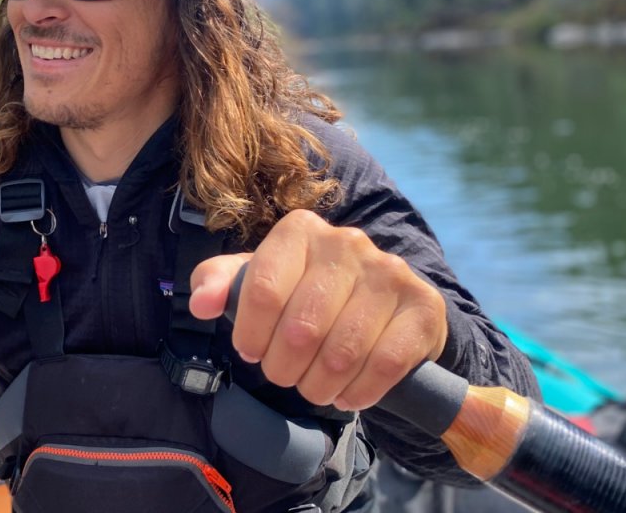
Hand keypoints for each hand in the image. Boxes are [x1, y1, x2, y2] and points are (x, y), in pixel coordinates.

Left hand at [189, 209, 446, 410]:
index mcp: (300, 230)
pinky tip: (348, 394)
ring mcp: (391, 272)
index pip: (263, 290)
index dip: (251, 334)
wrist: (379, 307)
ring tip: (313, 388)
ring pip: (344, 349)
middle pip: (302, 326)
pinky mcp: (424, 306)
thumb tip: (201, 303)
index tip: (251, 352)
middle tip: (284, 376)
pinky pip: (387, 362)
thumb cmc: (303, 295)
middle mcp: (348, 242)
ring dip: (320, 384)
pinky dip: (361, 390)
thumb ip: (219, 284)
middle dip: (284, 367)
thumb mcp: (255, 282)